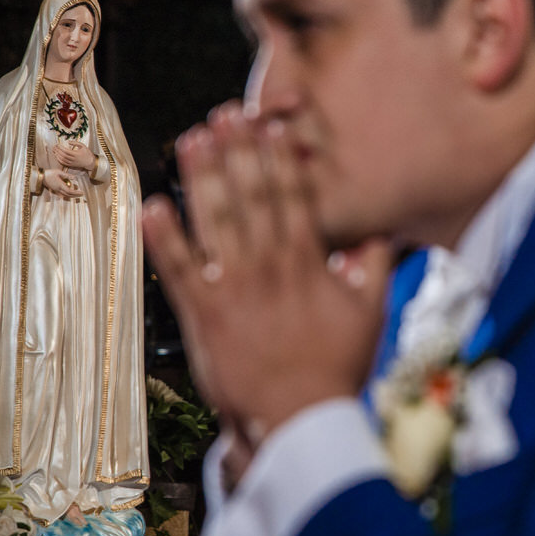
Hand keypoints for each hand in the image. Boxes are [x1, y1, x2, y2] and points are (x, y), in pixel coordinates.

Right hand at [41, 168, 82, 197]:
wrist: (40, 176)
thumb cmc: (49, 173)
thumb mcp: (59, 172)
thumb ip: (67, 175)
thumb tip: (75, 178)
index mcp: (60, 185)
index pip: (70, 191)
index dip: (76, 193)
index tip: (82, 192)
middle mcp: (58, 189)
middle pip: (68, 195)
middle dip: (76, 195)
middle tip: (82, 194)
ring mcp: (56, 190)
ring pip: (65, 196)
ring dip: (72, 196)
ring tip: (77, 194)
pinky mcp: (54, 190)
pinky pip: (62, 195)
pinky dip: (67, 195)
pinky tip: (70, 194)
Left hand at [54, 140, 95, 170]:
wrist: (90, 162)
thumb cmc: (86, 153)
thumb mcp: (83, 146)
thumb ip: (75, 143)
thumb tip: (68, 142)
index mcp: (76, 154)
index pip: (66, 151)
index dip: (61, 148)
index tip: (58, 144)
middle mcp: (74, 159)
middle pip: (63, 155)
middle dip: (57, 151)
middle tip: (54, 147)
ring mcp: (72, 163)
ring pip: (62, 159)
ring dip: (57, 155)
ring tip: (54, 151)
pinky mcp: (71, 165)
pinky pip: (63, 163)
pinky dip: (59, 160)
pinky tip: (57, 156)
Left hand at [141, 101, 392, 450]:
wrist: (300, 420)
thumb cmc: (336, 368)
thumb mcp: (370, 313)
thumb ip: (373, 265)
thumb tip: (381, 229)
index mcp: (308, 263)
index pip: (295, 198)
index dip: (281, 160)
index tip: (272, 128)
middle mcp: (270, 267)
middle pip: (253, 197)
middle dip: (240, 152)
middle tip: (227, 115)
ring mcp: (235, 288)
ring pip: (217, 221)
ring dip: (204, 177)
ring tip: (193, 140)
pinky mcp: (206, 315)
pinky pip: (182, 269)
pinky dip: (166, 238)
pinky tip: (153, 206)